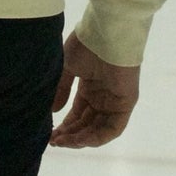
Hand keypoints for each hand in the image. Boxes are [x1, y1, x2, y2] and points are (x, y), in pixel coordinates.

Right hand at [51, 33, 140, 148]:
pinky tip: (80, 139)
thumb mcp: (68, 68)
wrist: (106, 33)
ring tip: (63, 142)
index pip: (78, 114)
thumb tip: (53, 111)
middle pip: (87, 124)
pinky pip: (113, 128)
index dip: (65, 127)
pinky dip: (97, 137)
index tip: (50, 136)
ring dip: (81, 139)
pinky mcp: (126, 103)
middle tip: (54, 142)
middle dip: (70, 135)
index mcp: (90, 87)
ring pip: (98, 129)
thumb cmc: (86, 45)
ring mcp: (115, 100)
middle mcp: (103, 96)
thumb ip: (61, 90)